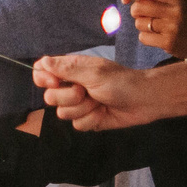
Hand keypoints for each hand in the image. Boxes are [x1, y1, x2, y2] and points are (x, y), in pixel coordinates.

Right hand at [35, 53, 186, 130]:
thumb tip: (43, 61)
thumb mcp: (93, 72)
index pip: (41, 72)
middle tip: (87, 91)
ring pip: (63, 113)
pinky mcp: (88, 120)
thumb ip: (66, 68)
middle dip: (69, 97)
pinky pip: (77, 125)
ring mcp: (78, 105)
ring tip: (99, 102)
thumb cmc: (121, 81)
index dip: (43, 79)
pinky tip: (103, 112)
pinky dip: (92, 119)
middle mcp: (71, 87)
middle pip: (49, 97)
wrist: (145, 100)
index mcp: (70, 71)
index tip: (55, 82)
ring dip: (84, 109)